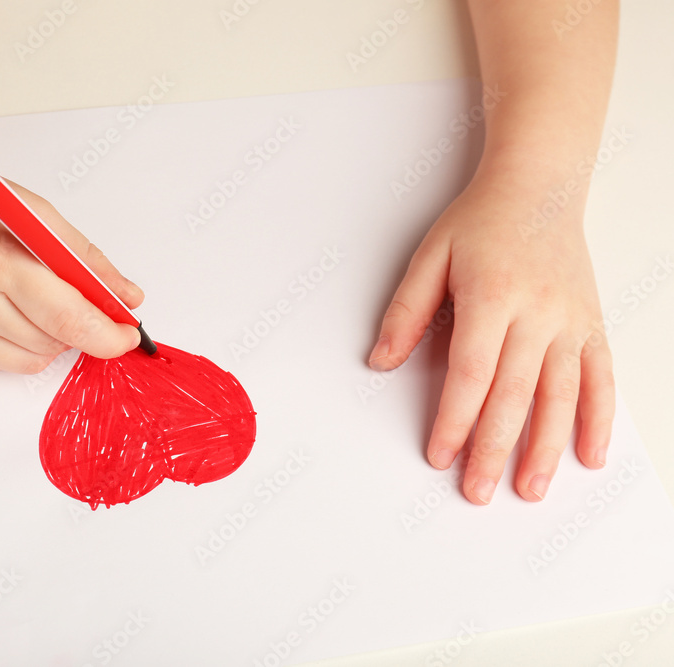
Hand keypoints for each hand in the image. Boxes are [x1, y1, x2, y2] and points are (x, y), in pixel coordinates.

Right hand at [0, 151, 144, 372]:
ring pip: (30, 361)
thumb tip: (128, 299)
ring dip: (46, 337)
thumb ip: (85, 261)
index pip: (68, 318)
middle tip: (67, 294)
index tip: (128, 335)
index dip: (107, 334)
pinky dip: (14, 343)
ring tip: (25, 294)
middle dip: (77, 326)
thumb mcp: (34, 214)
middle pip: (53, 342)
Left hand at [369, 169, 614, 503]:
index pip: (471, 374)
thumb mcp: (430, 257)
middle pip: (514, 394)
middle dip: (494, 448)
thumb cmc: (481, 222)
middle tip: (477, 490)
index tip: (439, 455)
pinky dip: (599, 418)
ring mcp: (570, 321)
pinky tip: (589, 455)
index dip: (454, 419)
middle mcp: (538, 313)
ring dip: (546, 447)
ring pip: (561, 395)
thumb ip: (406, 311)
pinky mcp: (591, 324)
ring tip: (530, 489)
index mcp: (492, 296)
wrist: (539, 186)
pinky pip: (600, 378)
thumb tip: (380, 362)